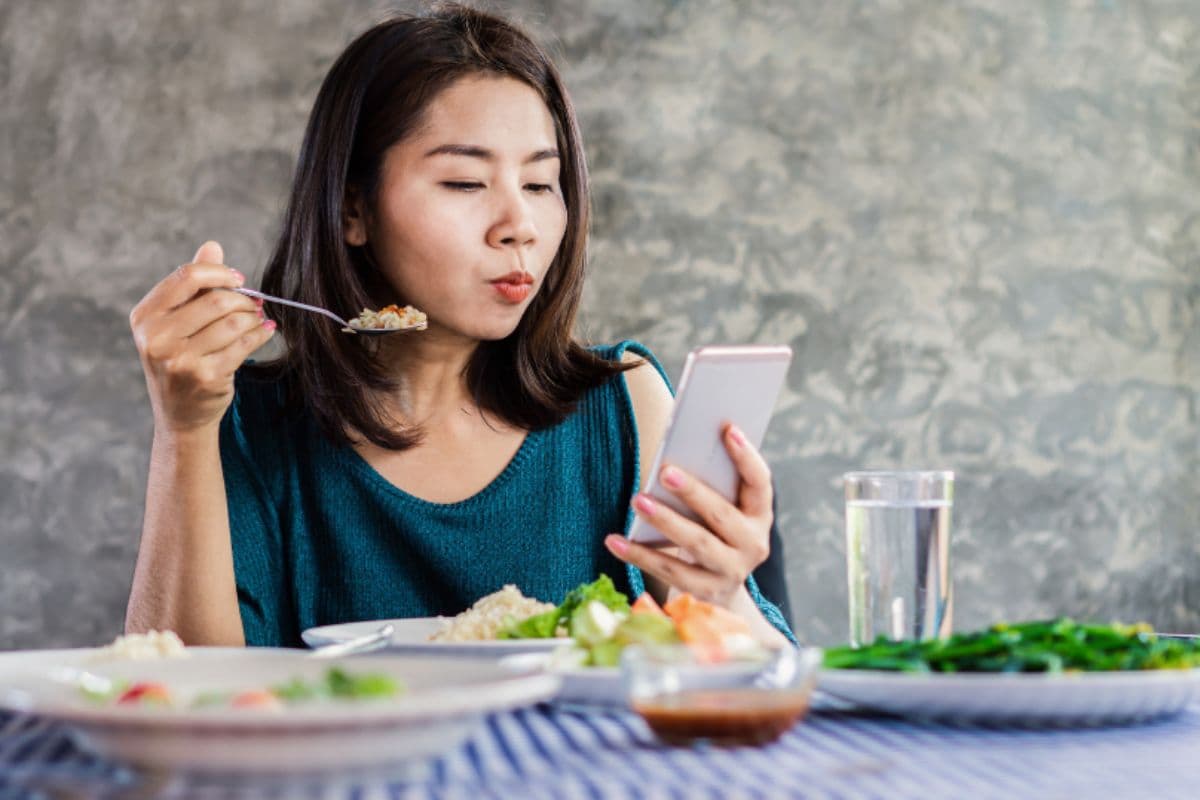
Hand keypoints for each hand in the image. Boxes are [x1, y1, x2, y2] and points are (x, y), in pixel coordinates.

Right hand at [130, 241, 274, 434]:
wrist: (180, 415)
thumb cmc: (180, 360)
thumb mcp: (176, 322)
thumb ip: (193, 284)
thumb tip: (212, 246)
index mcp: (145, 317)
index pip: (186, 277)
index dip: (220, 274)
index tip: (239, 281)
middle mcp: (156, 338)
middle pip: (215, 300)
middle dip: (243, 299)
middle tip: (255, 304)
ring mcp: (179, 360)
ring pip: (233, 322)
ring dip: (254, 317)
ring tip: (258, 318)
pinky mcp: (205, 377)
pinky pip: (244, 344)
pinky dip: (261, 334)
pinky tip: (266, 330)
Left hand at [604, 423, 772, 607]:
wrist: (721, 595)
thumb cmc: (713, 535)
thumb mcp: (722, 512)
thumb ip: (711, 487)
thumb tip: (675, 454)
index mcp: (759, 517)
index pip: (759, 483)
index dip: (746, 457)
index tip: (727, 430)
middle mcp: (753, 545)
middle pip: (722, 515)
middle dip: (694, 492)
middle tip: (666, 472)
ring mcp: (730, 572)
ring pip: (696, 544)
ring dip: (666, 520)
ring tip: (638, 500)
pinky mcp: (704, 593)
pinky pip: (669, 572)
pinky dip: (639, 555)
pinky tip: (614, 540)